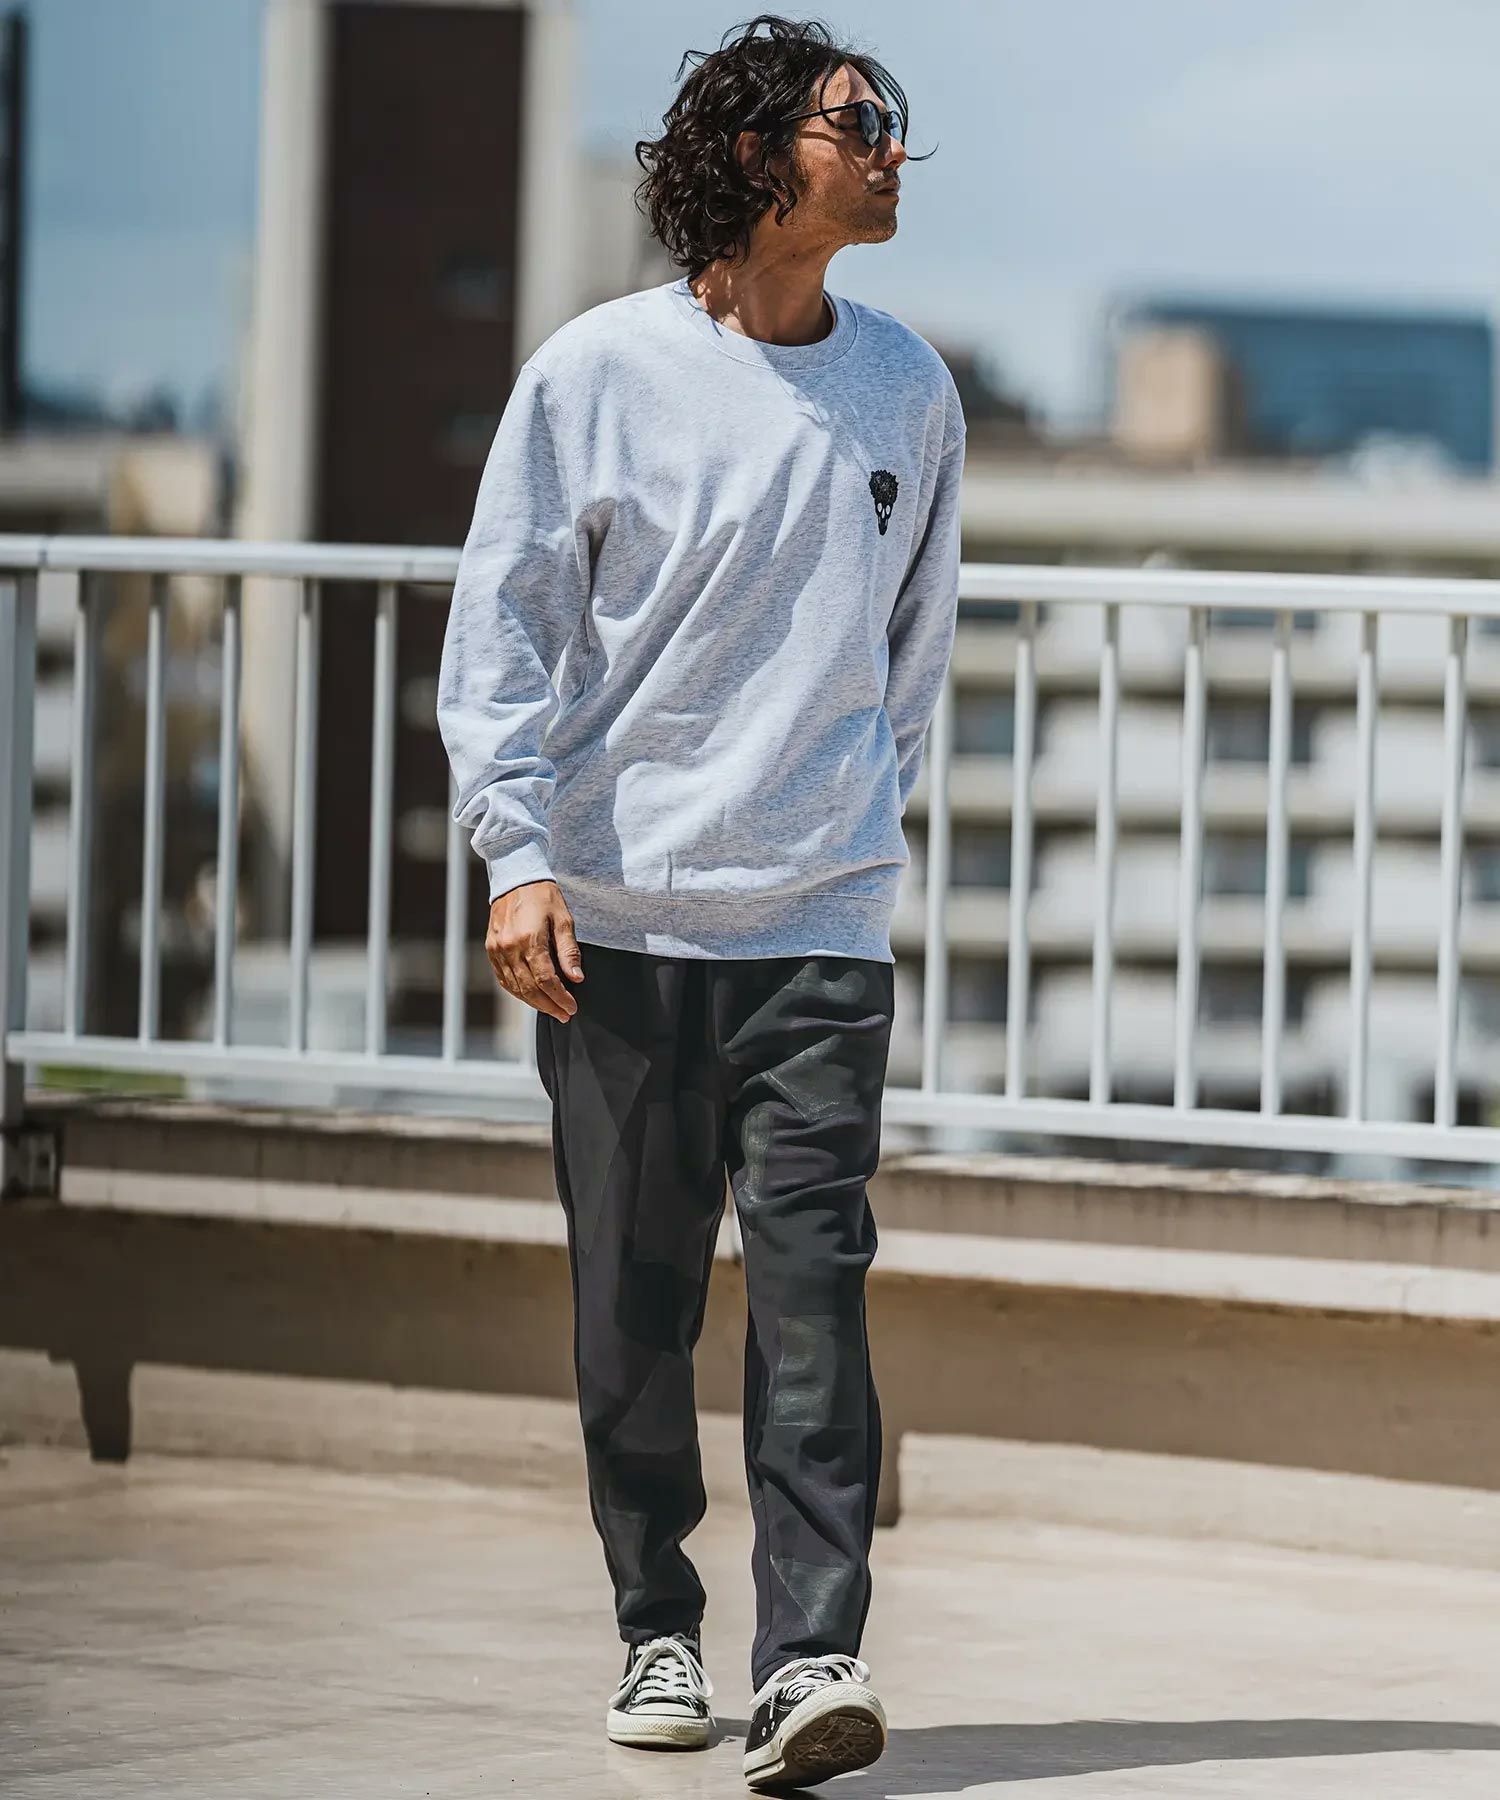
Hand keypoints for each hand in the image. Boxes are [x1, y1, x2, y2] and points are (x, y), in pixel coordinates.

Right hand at [486, 881, 584, 1020]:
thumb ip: (569, 951)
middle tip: (564, 1014)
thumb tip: (576, 977)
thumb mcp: (564, 920)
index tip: (572, 1007)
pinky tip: (530, 997)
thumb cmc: (543, 896)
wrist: (516, 878)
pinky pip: (503, 978)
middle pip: (530, 988)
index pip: (546, 980)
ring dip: (533, 1002)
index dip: (560, 997)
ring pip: (515, 987)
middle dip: (549, 1005)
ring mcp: (497, 949)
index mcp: (530, 939)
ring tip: (551, 1009)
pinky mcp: (491, 949)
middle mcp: (510, 947)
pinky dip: (517, 991)